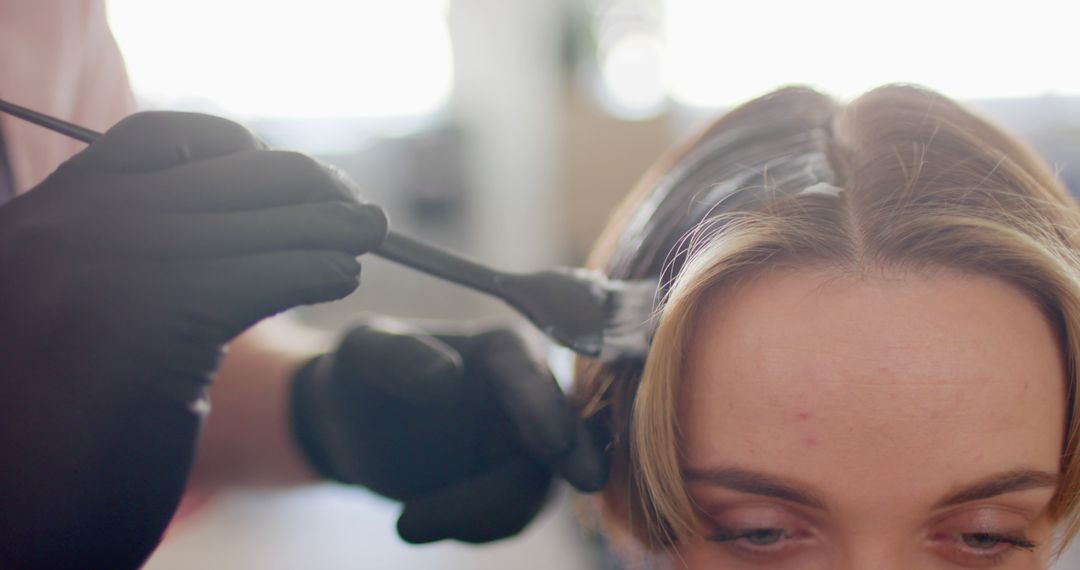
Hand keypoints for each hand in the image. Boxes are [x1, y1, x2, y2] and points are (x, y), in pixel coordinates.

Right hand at [0, 112, 386, 567]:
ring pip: (247, 228)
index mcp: (37, 223)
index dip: (231, 148)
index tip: (285, 174)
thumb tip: (244, 203)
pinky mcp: (145, 329)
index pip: (149, 141)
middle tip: (355, 204)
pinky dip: (313, 269)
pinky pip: (258, 279)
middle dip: (300, 185)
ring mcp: (96, 277)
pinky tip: (341, 276)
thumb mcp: (75, 312)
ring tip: (368, 234)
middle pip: (215, 177)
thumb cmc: (59, 426)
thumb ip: (127, 251)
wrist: (24, 521)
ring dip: (324, 227)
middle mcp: (57, 235)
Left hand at [291, 322, 607, 543]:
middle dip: (571, 461)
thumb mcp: (364, 353)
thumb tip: (446, 375)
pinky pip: (512, 518)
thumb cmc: (363, 374)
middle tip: (587, 482)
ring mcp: (530, 445)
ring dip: (480, 515)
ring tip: (406, 523)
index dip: (544, 406)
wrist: (357, 427)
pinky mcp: (516, 487)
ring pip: (535, 489)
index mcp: (502, 349)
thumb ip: (399, 357)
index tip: (555, 442)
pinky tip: (417, 520)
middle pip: (556, 434)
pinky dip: (470, 528)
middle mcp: (530, 394)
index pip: (529, 374)